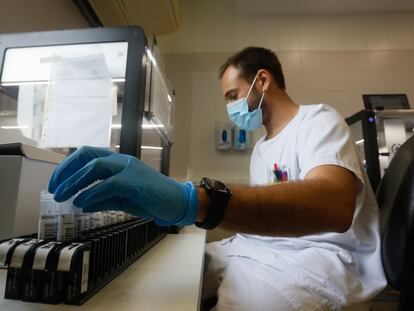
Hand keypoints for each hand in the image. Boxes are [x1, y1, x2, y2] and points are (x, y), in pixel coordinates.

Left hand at [48, 146, 198, 225]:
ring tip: (62, 197)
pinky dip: (91, 193)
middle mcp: (121, 160)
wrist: (176, 203)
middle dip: (66, 171)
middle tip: (54, 190)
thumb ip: (102, 199)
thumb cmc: (150, 199)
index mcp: (117, 162)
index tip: (56, 183)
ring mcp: (129, 168)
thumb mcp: (121, 200)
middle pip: (87, 156)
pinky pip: (108, 184)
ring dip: (74, 182)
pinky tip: (82, 204)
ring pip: (95, 167)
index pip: (87, 154)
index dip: (67, 166)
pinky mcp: (135, 181)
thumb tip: (81, 203)